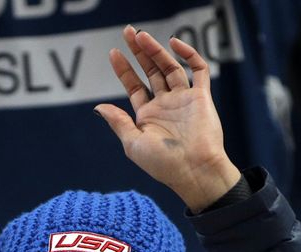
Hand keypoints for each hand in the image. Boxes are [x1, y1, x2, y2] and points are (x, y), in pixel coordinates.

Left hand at [94, 26, 239, 212]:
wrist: (193, 170)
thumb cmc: (162, 163)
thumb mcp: (132, 143)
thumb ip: (118, 122)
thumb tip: (98, 106)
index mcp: (147, 116)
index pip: (134, 86)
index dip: (124, 69)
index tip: (114, 53)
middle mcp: (165, 105)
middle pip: (151, 71)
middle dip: (140, 52)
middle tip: (129, 32)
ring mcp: (183, 99)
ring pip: (169, 67)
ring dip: (156, 51)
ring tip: (141, 35)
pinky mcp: (201, 96)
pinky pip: (197, 70)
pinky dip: (188, 55)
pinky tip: (173, 44)